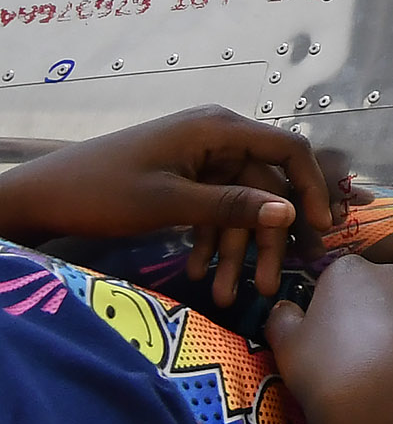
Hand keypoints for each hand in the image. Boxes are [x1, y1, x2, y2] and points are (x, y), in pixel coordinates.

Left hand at [0, 108, 330, 301]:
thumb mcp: (169, 203)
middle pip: (264, 186)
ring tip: (229, 295)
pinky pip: (213, 210)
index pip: (288, 150)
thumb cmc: (103, 190)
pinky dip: (210, 241)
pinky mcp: (183, 180)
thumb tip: (290, 214)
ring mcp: (200, 159)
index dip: (310, 188)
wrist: (42, 196)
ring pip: (238, 205)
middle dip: (266, 237)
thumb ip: (232, 207)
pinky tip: (201, 273)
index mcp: (219, 128)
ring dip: (235, 250)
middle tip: (272, 281)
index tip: (320, 230)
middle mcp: (217, 138)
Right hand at [264, 254, 392, 423]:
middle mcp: (391, 274)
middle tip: (357, 345)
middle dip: (371, 309)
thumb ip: (283, 317)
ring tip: (385, 359)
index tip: (330, 328)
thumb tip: (286, 308)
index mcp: (349, 270)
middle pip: (380, 287)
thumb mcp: (285, 341)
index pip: (342, 276)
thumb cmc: (322, 368)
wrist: (370, 400)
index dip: (335, 303)